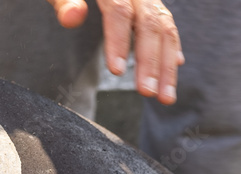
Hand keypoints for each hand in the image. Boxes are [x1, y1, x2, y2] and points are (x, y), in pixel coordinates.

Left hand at [48, 0, 182, 104]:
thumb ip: (64, 0)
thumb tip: (73, 16)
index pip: (119, 11)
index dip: (119, 41)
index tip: (116, 71)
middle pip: (149, 23)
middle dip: (151, 61)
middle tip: (147, 93)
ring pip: (164, 27)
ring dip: (167, 63)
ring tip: (165, 96)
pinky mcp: (150, 4)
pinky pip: (165, 23)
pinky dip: (171, 46)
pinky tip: (175, 65)